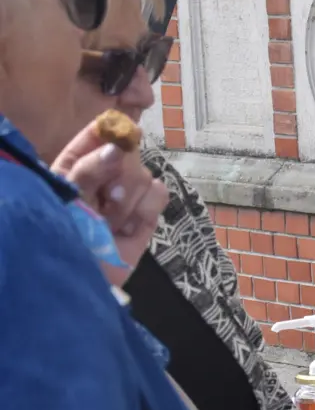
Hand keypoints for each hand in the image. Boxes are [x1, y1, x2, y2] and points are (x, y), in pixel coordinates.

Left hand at [50, 124, 167, 283]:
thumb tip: (117, 147)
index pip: (98, 133)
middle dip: (120, 173)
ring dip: (128, 199)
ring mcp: (126, 197)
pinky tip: (128, 226)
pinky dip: (145, 208)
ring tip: (110, 222)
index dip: (110, 130)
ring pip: (145, 174)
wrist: (78, 279)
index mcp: (74, 166)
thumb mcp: (64, 198)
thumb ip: (88, 170)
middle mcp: (103, 177)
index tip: (119, 132)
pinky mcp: (146, 216)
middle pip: (128, 151)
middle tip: (107, 197)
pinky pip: (159, 194)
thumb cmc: (59, 236)